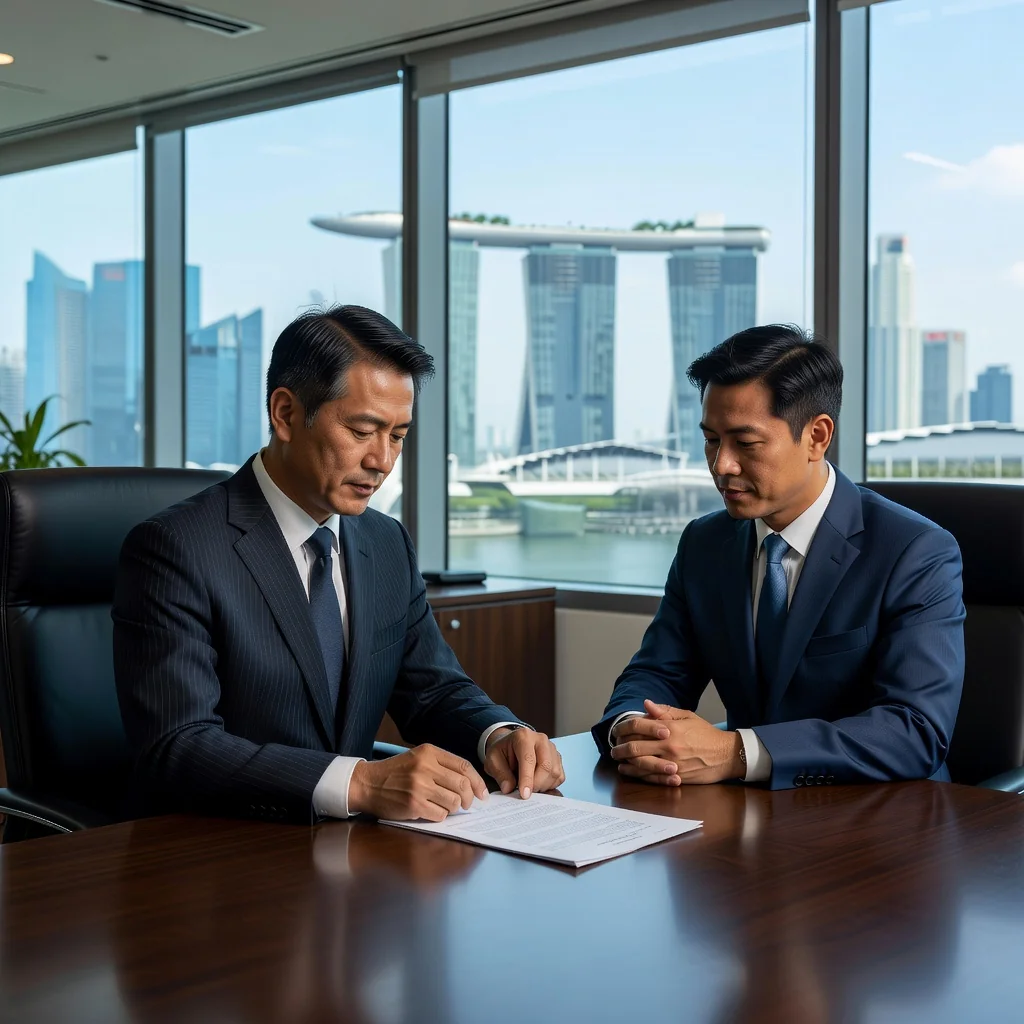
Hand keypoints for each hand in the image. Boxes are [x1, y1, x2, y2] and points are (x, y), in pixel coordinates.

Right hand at [348, 744, 487, 820]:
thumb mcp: (418, 758)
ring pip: (453, 801)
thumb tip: (470, 783)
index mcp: (429, 752)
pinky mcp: (413, 804)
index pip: (464, 766)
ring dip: (454, 808)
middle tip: (467, 804)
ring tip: (446, 807)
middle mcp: (426, 767)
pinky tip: (432, 812)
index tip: (482, 793)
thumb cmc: (395, 773)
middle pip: (462, 785)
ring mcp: (419, 786)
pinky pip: (440, 814)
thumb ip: (441, 766)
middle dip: (469, 798)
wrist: (367, 783)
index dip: (477, 782)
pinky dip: (440, 816)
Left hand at [484, 727, 564, 798]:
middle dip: (536, 784)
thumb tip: (509, 789)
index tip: (524, 795)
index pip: (528, 759)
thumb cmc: (503, 752)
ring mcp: (552, 748)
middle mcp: (541, 739)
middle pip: (546, 766)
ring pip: (554, 772)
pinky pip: (559, 776)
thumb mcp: (493, 760)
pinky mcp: (558, 758)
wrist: (511, 745)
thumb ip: (500, 774)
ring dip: (543, 786)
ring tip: (530, 787)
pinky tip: (538, 784)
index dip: (527, 779)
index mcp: (523, 736)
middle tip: (525, 793)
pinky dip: (550, 785)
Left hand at [611, 699, 744, 784]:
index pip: (639, 726)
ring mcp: (672, 763)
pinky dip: (638, 775)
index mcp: (670, 729)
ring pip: (640, 764)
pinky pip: (652, 777)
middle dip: (620, 748)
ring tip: (618, 760)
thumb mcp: (687, 717)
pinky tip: (630, 771)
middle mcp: (669, 746)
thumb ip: (665, 712)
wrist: (726, 755)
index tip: (617, 731)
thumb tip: (646, 704)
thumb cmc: (707, 734)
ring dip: (626, 762)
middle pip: (635, 747)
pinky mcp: (676, 777)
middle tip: (613, 748)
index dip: (624, 728)